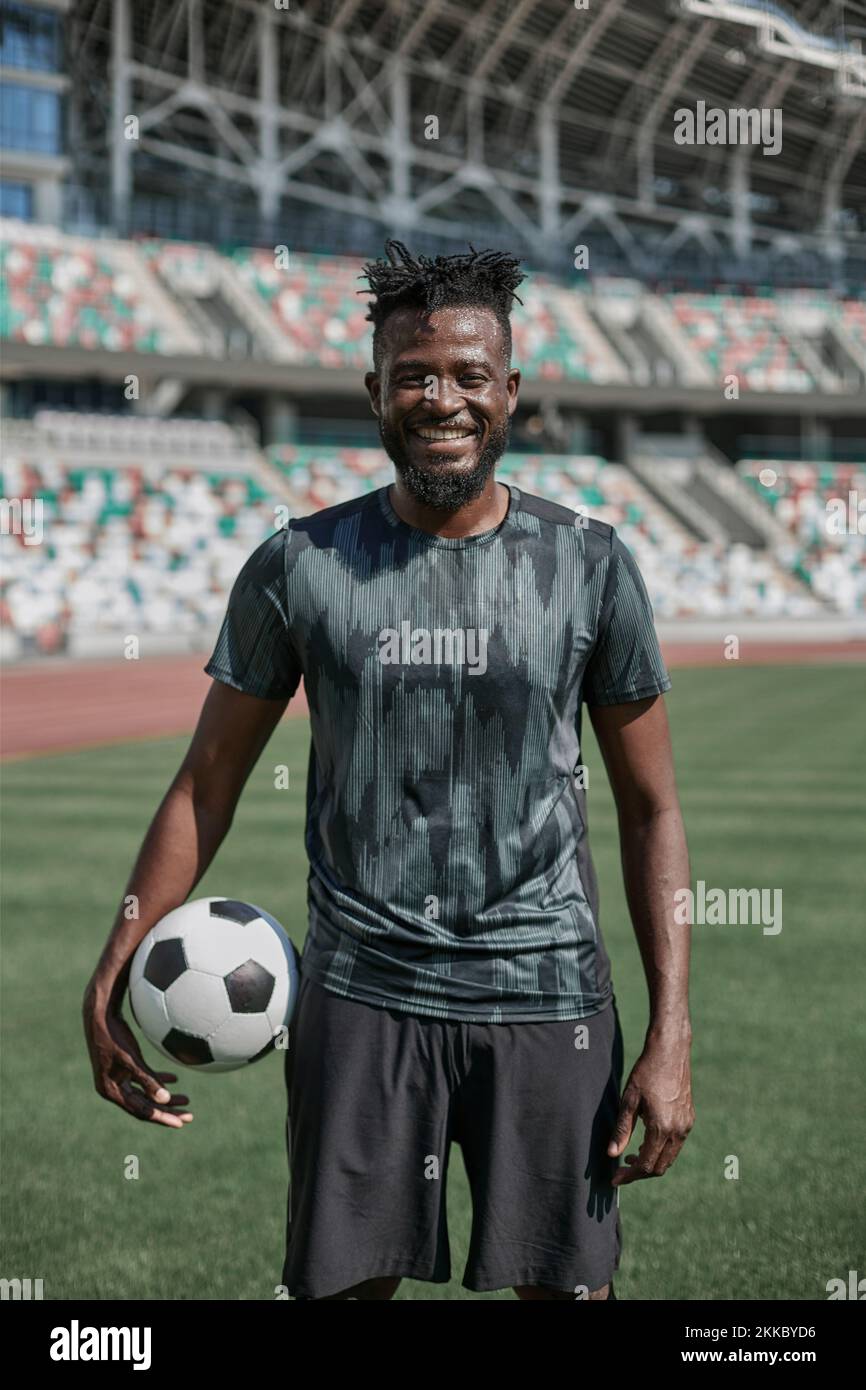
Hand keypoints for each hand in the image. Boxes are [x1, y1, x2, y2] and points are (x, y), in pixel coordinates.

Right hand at [83, 982, 192, 1127]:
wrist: (99, 1014)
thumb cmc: (114, 1035)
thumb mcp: (131, 1058)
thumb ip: (147, 1079)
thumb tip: (165, 1100)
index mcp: (111, 1091)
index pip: (141, 1111)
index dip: (162, 1117)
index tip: (181, 1123)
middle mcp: (113, 1089)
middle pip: (144, 1106)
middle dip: (168, 1111)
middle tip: (189, 1116)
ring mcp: (116, 1078)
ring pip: (145, 1094)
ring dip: (165, 1097)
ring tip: (186, 1100)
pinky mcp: (121, 1068)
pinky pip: (142, 1079)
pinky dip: (157, 1080)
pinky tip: (174, 1079)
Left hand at [608, 1035, 693, 1184]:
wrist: (670, 1052)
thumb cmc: (646, 1072)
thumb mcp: (628, 1100)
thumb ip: (621, 1130)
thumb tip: (612, 1155)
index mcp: (661, 1128)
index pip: (645, 1165)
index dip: (629, 1175)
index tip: (614, 1179)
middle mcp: (678, 1131)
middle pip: (659, 1167)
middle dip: (640, 1172)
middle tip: (622, 1167)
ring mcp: (686, 1126)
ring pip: (669, 1158)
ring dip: (651, 1161)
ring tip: (632, 1153)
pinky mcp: (690, 1119)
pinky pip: (676, 1145)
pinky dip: (661, 1150)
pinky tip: (647, 1139)